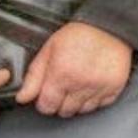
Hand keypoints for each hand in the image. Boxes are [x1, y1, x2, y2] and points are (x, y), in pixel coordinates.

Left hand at [15, 22, 132, 117]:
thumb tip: (22, 98)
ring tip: (79, 84)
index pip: (46, 106)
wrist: (109, 25)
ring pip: (82, 111)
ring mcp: (100, 87)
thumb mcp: (49, 50)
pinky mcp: (115, 87)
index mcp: (61, 73)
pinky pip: (101, 105)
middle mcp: (81, 83)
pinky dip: (95, 99)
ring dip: (78, 102)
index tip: (48, 94)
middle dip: (61, 102)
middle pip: (64, 112)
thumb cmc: (78, 34)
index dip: (45, 101)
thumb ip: (34, 76)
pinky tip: (93, 85)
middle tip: (65, 86)